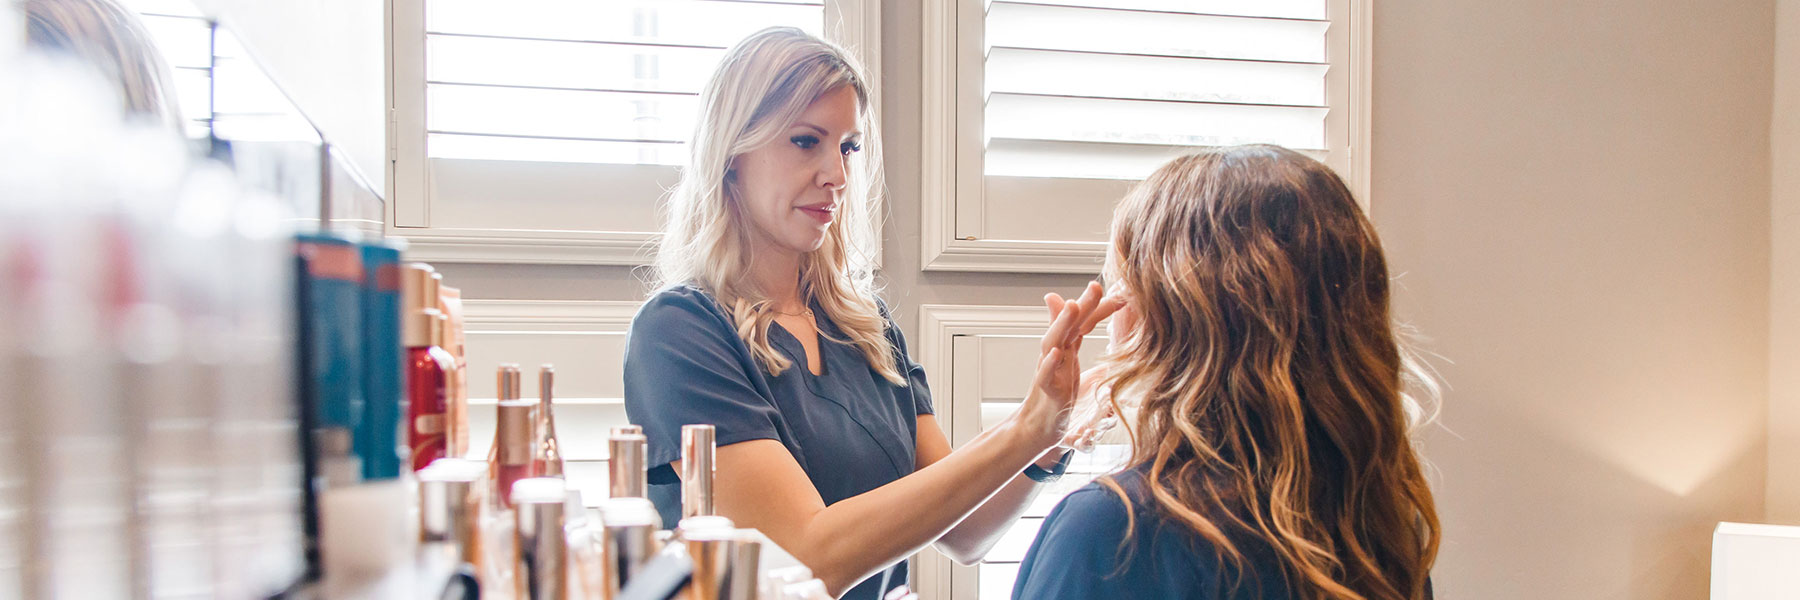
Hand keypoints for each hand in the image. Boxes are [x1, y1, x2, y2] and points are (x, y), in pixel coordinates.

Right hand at [1018, 282, 1123, 448]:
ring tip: (1072, 306)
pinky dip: (1049, 364)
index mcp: (1066, 349)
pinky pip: (1045, 377)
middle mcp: (1055, 356)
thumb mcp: (1066, 360)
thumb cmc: (1053, 393)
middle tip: (1095, 286)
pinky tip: (1056, 352)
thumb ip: (1073, 332)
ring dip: (1062, 324)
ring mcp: (1050, 373)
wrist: (1036, 427)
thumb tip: (1070, 305)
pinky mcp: (1046, 393)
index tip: (1119, 293)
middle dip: (1082, 305)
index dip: (1096, 307)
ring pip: (1052, 343)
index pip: (1082, 322)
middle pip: (1067, 325)